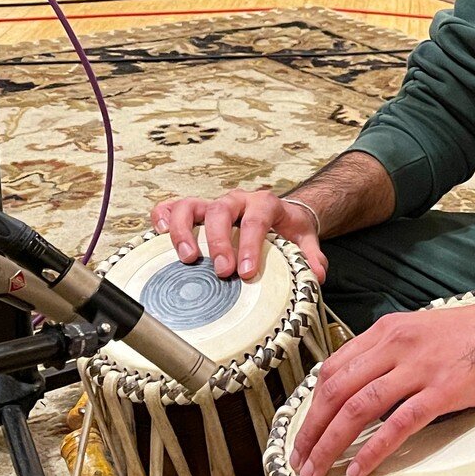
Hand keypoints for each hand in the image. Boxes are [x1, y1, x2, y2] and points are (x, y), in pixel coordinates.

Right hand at [151, 188, 326, 282]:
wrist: (280, 213)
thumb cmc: (287, 227)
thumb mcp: (304, 239)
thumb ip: (310, 256)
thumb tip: (316, 275)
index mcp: (264, 203)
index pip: (256, 219)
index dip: (250, 245)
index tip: (247, 272)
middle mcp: (236, 200)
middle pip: (220, 212)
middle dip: (219, 243)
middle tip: (222, 271)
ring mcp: (213, 204)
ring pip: (189, 206)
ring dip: (184, 231)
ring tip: (188, 259)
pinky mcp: (196, 211)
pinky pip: (172, 207)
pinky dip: (162, 217)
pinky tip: (159, 234)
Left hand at [290, 291, 474, 475]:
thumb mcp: (421, 333)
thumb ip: (391, 356)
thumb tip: (365, 390)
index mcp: (387, 331)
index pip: (333, 370)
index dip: (310, 406)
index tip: (302, 435)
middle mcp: (396, 345)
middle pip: (336, 391)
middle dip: (310, 430)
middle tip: (298, 462)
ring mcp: (420, 367)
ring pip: (359, 408)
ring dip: (330, 443)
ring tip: (316, 471)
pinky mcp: (446, 388)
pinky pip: (400, 423)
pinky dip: (374, 449)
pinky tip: (359, 470)